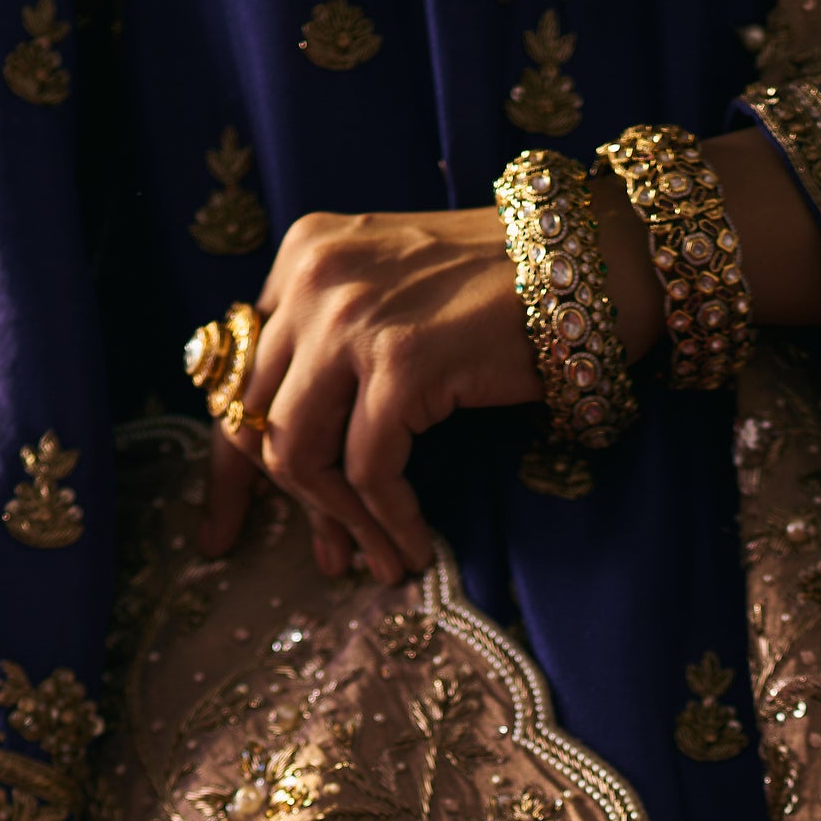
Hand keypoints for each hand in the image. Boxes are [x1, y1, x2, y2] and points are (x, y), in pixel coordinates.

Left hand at [200, 205, 552, 582]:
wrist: (592, 261)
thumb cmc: (508, 289)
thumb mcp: (397, 296)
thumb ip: (337, 345)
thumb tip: (294, 453)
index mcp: (304, 259)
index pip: (237, 373)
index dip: (230, 464)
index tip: (228, 527)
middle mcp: (314, 279)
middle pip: (255, 419)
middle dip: (286, 507)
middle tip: (327, 561)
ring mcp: (353, 319)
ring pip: (299, 453)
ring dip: (341, 523)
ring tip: (378, 561)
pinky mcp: (400, 363)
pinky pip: (369, 472)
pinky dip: (388, 522)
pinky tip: (414, 547)